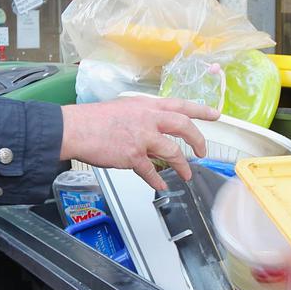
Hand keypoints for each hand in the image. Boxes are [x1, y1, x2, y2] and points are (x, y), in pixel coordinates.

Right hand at [59, 97, 219, 190]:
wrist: (74, 128)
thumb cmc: (93, 120)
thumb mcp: (123, 109)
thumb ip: (142, 119)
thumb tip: (153, 133)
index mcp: (146, 106)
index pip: (180, 104)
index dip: (201, 110)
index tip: (215, 114)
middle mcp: (148, 119)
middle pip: (184, 127)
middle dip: (198, 140)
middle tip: (202, 151)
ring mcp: (142, 137)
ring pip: (173, 152)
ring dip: (182, 165)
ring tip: (187, 174)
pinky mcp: (133, 156)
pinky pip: (151, 171)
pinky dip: (158, 180)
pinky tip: (162, 184)